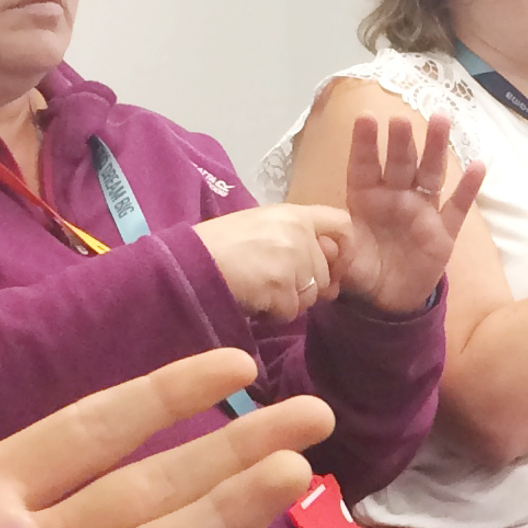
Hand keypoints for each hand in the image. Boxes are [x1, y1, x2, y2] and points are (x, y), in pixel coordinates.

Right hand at [194, 205, 352, 322]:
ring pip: (310, 296)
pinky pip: (290, 312)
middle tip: (268, 283)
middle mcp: (298, 232)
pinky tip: (249, 300)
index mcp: (292, 213)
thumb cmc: (214, 246)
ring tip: (255, 289)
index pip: (342, 225)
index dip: (342, 250)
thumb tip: (326, 261)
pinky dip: (271, 314)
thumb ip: (294, 237)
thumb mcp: (257, 227)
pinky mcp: (282, 286)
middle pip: (325, 272)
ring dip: (286, 302)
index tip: (330, 268)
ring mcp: (292, 259)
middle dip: (302, 286)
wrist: (185, 263)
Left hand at [336, 111, 485, 313]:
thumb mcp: (343, 258)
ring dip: (436, 147)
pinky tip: (478, 165)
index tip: (365, 118)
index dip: (365, 143)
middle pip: (400, 163)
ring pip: (430, 173)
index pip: (365, 166)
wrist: (388, 298)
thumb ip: (335, 246)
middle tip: (401, 119)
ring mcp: (422, 211)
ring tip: (441, 119)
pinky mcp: (443, 232)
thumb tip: (319, 237)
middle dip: (401, 141)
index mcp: (366, 198)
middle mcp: (395, 197)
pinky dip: (468, 188)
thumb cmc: (363, 269)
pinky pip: (457, 207)